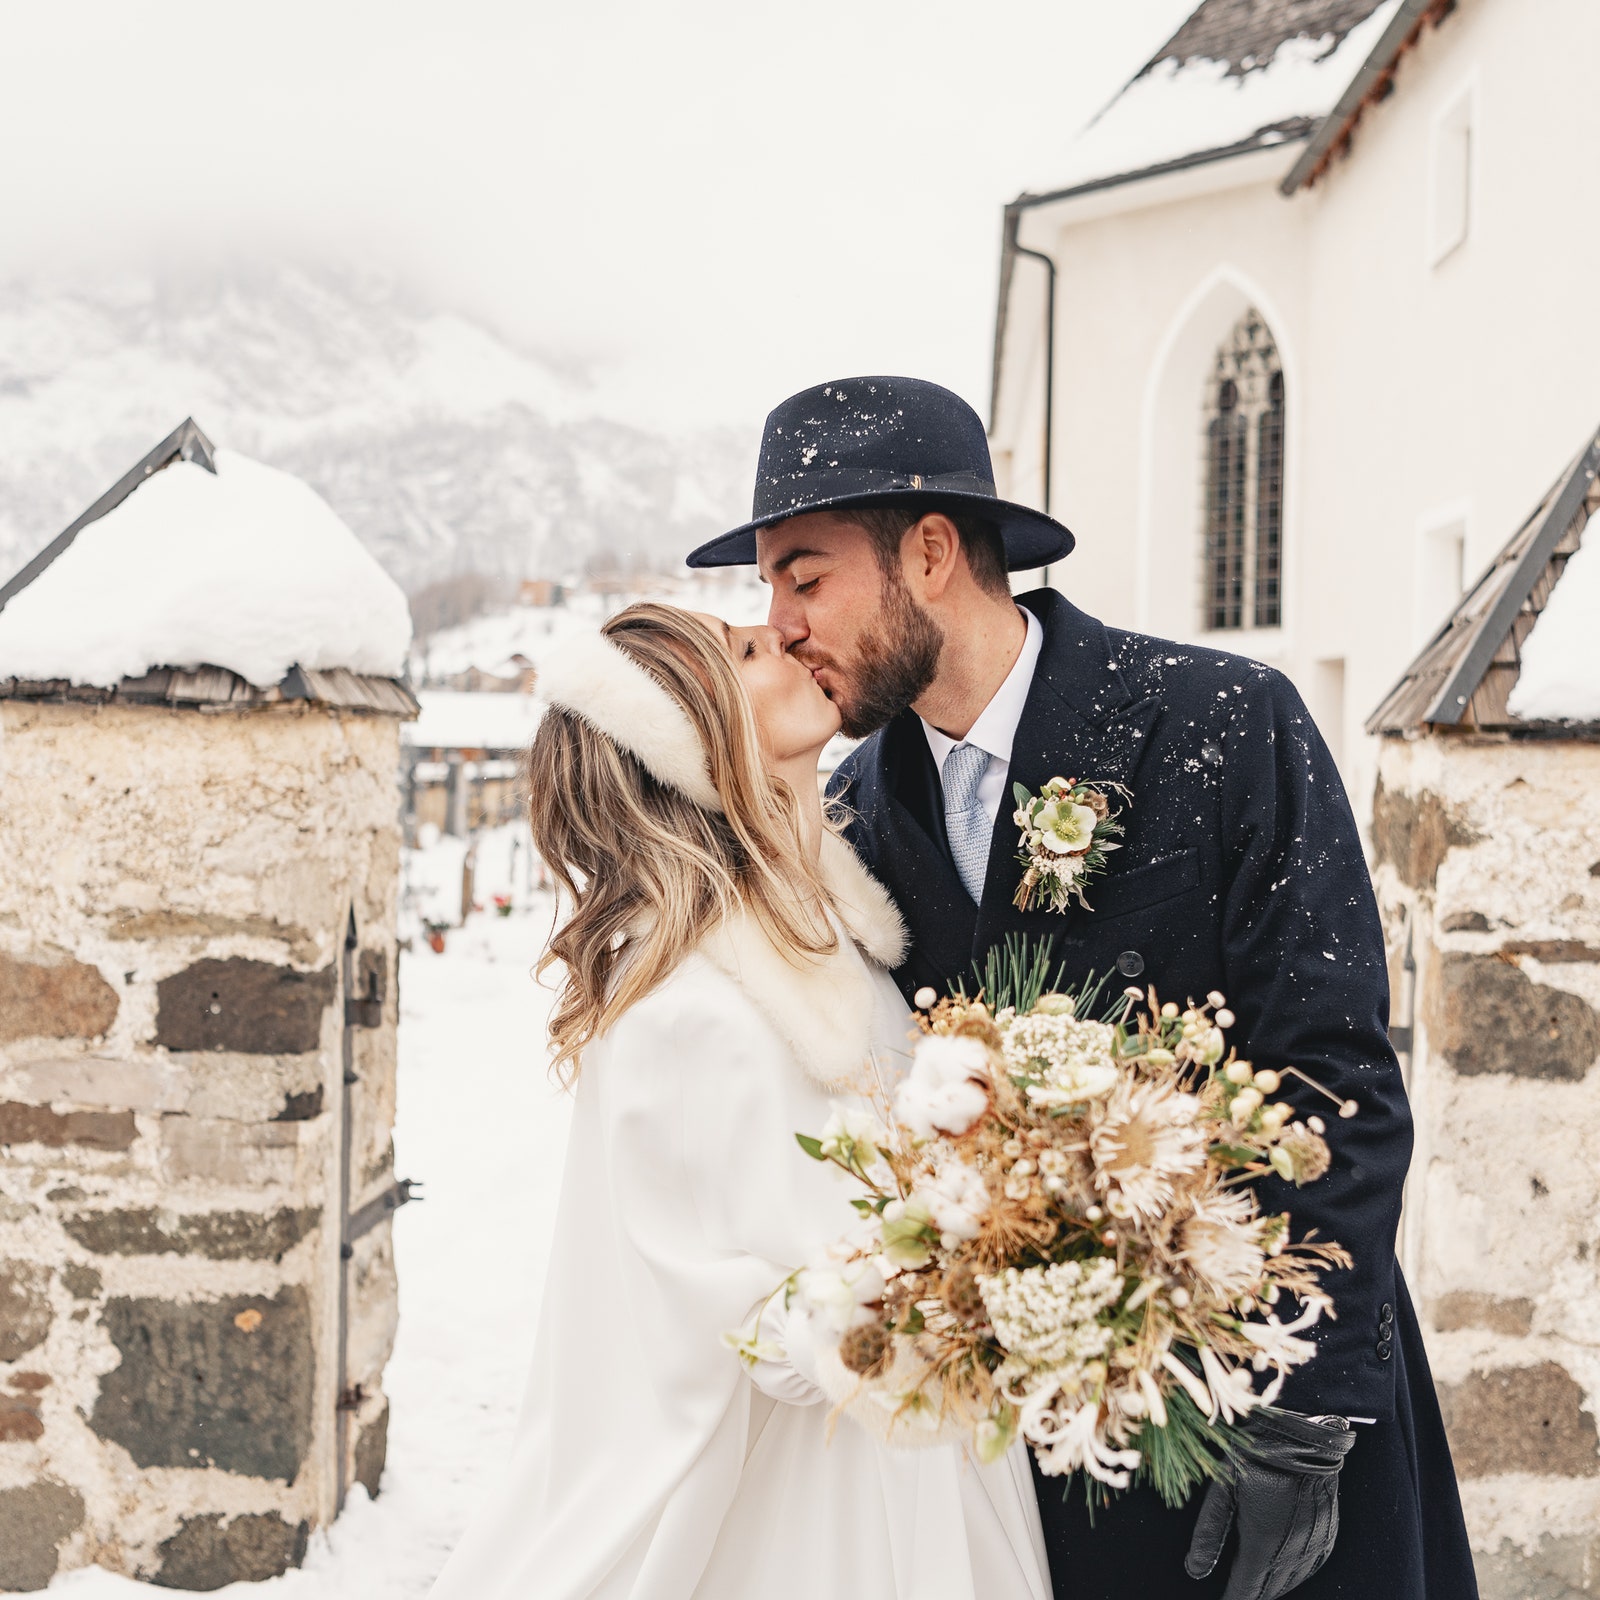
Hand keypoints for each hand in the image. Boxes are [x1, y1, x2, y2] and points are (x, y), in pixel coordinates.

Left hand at [1184, 1409, 1354, 1599]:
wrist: (1301, 1435)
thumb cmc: (1255, 1457)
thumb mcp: (1223, 1491)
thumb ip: (1209, 1534)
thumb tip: (1194, 1571)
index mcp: (1263, 1542)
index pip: (1248, 1589)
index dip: (1234, 1598)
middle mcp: (1293, 1550)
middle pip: (1271, 1589)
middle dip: (1253, 1592)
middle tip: (1237, 1590)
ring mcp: (1315, 1543)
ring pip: (1293, 1581)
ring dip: (1274, 1585)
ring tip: (1256, 1582)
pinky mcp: (1329, 1533)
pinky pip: (1313, 1566)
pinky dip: (1296, 1572)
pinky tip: (1284, 1567)